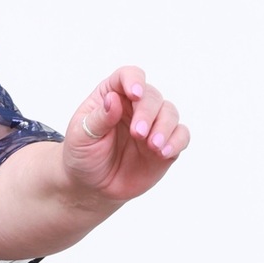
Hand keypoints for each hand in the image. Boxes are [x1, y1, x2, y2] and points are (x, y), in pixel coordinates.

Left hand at [62, 66, 189, 203]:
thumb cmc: (83, 155)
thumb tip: (113, 99)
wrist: (91, 186)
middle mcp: (136, 106)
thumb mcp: (81, 136)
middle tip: (138, 134)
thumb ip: (99, 118)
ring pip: (170, 113)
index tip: (135, 94)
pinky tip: (165, 152)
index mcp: (113, 95)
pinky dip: (177, 141)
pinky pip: (181, 135)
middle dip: (147, 113)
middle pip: (152, 96)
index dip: (134, 80)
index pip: (128, 76)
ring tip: (153, 146)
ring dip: (164, 127)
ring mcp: (153, 125)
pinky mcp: (165, 144)